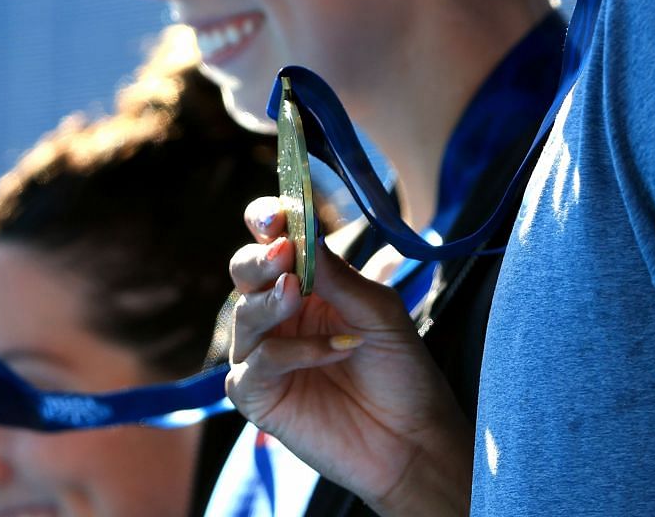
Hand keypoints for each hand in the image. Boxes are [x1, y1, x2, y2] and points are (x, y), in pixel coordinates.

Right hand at [226, 198, 472, 516]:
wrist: (412, 439)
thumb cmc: (401, 370)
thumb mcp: (378, 311)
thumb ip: (337, 274)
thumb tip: (303, 228)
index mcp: (307, 284)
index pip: (271, 241)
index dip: (266, 221)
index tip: (274, 214)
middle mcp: (279, 315)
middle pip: (244, 272)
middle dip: (258, 259)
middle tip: (283, 253)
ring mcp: (264, 356)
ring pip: (242, 315)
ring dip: (271, 302)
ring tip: (299, 293)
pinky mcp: (258, 396)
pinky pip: (256, 365)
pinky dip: (290, 353)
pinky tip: (334, 352)